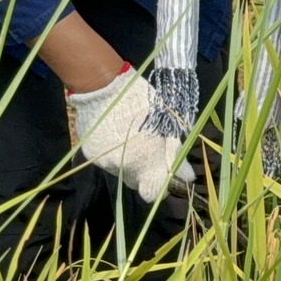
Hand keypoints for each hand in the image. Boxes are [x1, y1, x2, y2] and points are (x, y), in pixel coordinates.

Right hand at [68, 66, 192, 201]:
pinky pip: (106, 160)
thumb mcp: (166, 124)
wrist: (103, 87)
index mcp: (147, 163)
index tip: (163, 174)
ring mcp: (106, 163)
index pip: (154, 193)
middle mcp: (125, 169)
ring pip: (121, 171)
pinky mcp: (91, 155)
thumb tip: (188, 177)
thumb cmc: (142, 102)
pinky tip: (114, 134)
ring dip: (128, 161)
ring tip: (130, 137)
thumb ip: (175, 154)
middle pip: (137, 183)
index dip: (160, 187)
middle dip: (144, 173)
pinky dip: (113, 152)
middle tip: (147, 152)